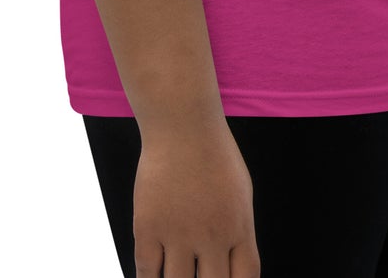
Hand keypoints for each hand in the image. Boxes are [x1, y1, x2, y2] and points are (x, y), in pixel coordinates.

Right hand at [132, 121, 260, 276]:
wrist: (182, 125)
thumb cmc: (214, 157)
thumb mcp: (240, 193)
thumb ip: (239, 234)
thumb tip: (233, 270)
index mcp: (239, 227)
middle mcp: (211, 236)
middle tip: (200, 275)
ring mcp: (178, 233)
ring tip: (178, 274)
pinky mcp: (148, 228)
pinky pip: (146, 273)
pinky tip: (155, 276)